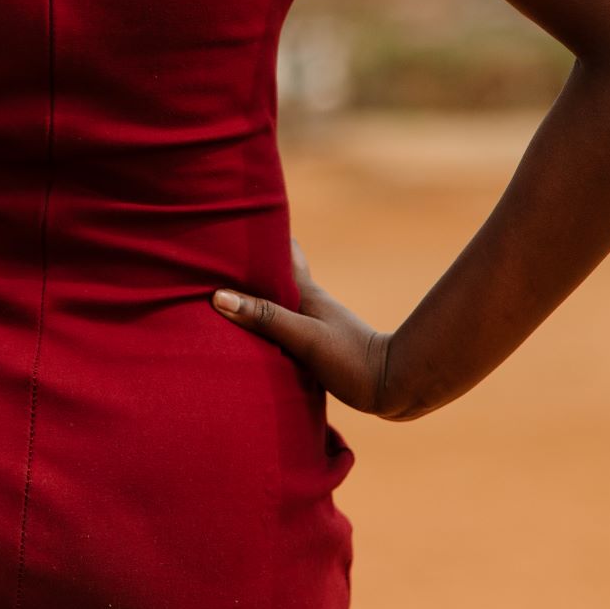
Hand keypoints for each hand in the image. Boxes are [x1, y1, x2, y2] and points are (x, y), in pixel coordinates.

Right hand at [211, 238, 400, 418]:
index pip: (284, 249)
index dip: (263, 234)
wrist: (392, 385)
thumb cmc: (351, 359)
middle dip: (251, 265)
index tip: (234, 223)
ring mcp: (313, 323)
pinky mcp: (315, 345)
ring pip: (278, 300)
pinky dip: (264, 322)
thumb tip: (219, 296)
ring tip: (223, 292)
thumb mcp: (305, 338)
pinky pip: (281, 325)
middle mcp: (309, 302)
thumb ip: (266, 317)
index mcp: (306, 292)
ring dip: (256, 295)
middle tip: (217, 256)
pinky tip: (252, 332)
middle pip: (277, 274)